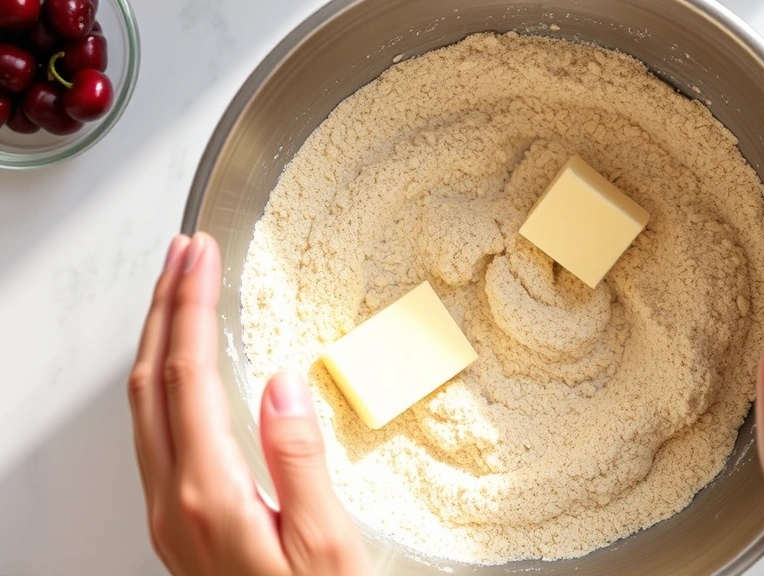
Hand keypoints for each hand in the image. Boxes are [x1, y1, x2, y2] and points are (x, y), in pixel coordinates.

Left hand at [129, 233, 370, 575]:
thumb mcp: (329, 546)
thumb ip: (300, 460)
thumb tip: (283, 382)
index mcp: (209, 496)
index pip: (187, 375)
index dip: (189, 306)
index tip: (200, 254)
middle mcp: (173, 502)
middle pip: (148, 380)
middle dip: (162, 306)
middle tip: (182, 253)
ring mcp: (167, 515)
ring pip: (142, 405)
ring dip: (155, 338)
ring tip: (178, 292)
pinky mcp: (176, 523)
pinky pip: (153, 432)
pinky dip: (162, 379)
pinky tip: (182, 368)